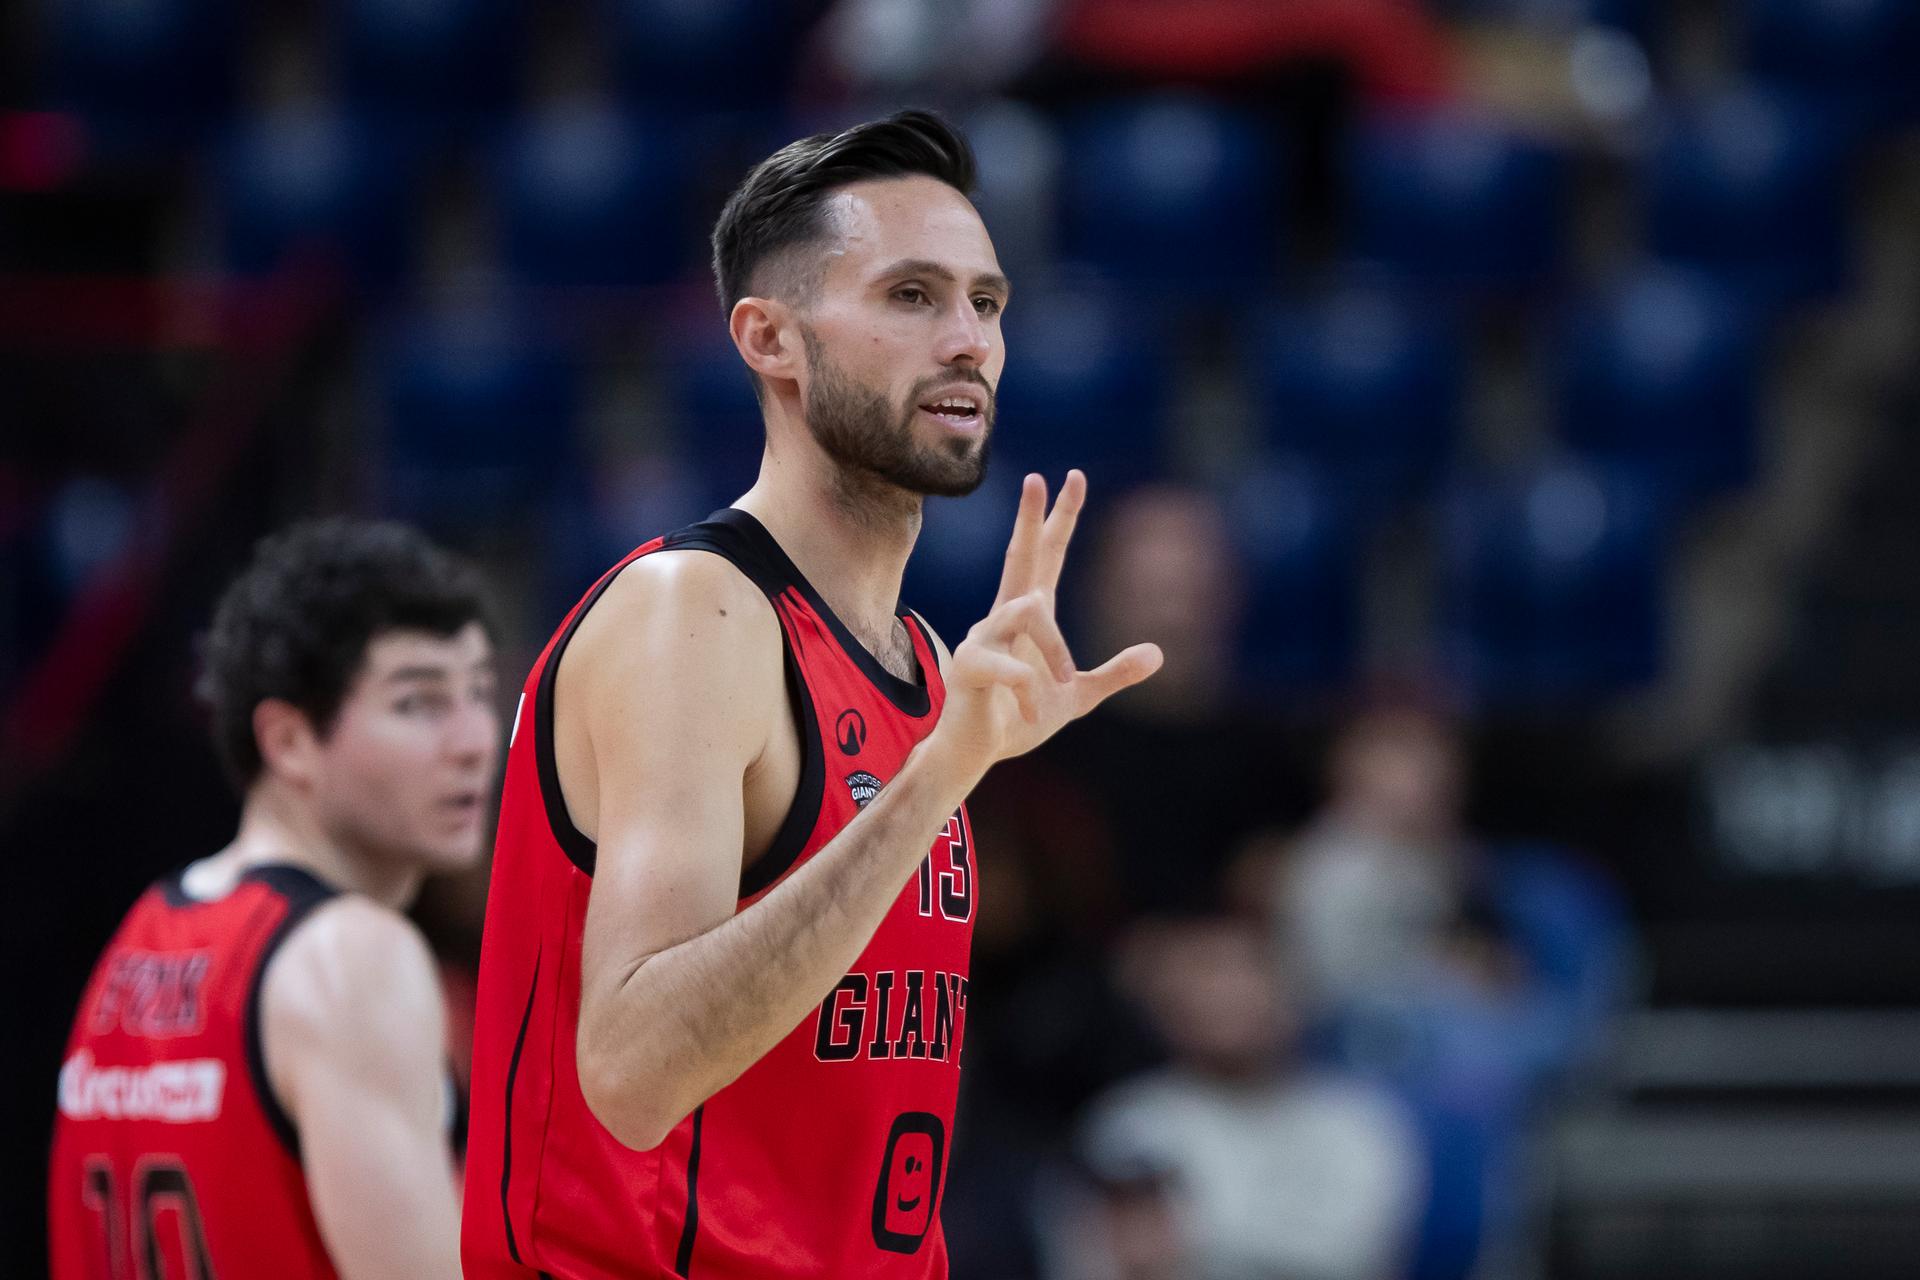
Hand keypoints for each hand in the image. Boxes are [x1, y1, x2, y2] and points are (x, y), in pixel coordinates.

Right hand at [926, 471, 1161, 784]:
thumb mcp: (1077, 697)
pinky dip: (1029, 689)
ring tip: (1065, 684)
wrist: (973, 755)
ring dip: (1055, 648)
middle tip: (1038, 478)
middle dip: (1030, 518)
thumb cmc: (1016, 720)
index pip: (1046, 557)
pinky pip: (1009, 665)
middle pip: (1020, 556)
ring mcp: (982, 638)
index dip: (1059, 519)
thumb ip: (1114, 673)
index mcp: (1029, 619)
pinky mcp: (968, 666)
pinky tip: (1032, 713)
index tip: (1073, 478)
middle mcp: (1002, 617)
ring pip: (1027, 610)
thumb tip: (1159, 653)